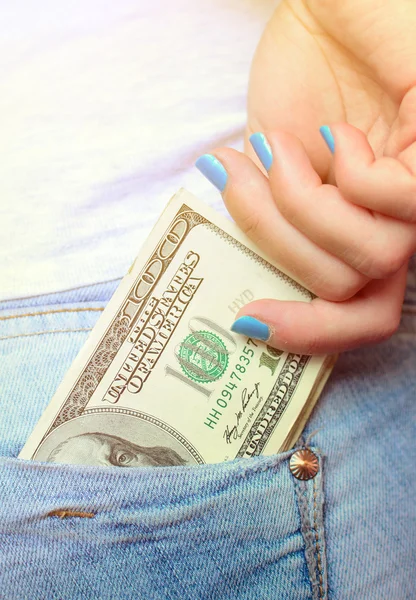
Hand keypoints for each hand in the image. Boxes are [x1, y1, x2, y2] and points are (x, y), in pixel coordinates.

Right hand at [197, 0, 415, 353]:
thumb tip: (240, 286)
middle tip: (241, 185)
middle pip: (354, 300)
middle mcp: (394, 231)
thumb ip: (271, 231)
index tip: (247, 322)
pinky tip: (337, 134)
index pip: (358, 318)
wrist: (322, 15)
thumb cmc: (299, 88)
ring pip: (369, 261)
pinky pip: (392, 202)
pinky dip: (346, 170)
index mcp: (353, 239)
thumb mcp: (267, 176)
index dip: (306, 335)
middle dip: (281, 248)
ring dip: (301, 205)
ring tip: (285, 151)